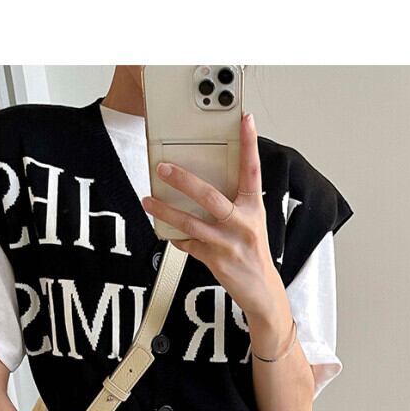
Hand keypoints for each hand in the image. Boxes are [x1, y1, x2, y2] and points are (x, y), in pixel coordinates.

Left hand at [144, 113, 284, 342]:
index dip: (250, 143)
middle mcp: (242, 222)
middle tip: (163, 168)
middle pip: (209, 195)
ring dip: (165, 210)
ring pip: (190, 222)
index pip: (252, 169)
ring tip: (148, 200)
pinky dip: (175, 236)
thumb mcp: (251, 221)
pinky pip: (187, 244)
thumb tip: (204, 180)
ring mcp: (227, 242)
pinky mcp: (214, 259)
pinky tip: (166, 231)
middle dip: (183, 180)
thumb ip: (233, 201)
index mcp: (253, 207)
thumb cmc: (253, 250)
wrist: (262, 291)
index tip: (245, 120)